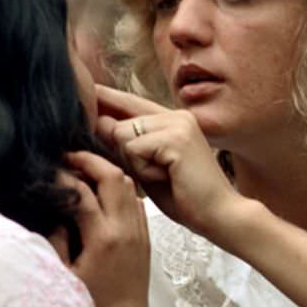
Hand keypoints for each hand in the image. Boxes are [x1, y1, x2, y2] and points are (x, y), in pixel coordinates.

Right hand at [59, 151, 151, 306]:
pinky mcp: (146, 235)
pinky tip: (103, 192)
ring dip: (106, 171)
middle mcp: (125, 229)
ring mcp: (139, 230)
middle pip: (113, 177)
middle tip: (69, 158)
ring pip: (128, 184)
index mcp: (103, 238)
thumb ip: (56, 240)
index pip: (84, 192)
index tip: (49, 173)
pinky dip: (120, 188)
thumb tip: (55, 213)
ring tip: (83, 170)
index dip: (64, 177)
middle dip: (90, 161)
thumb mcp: (65, 274)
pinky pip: (136, 200)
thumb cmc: (93, 303)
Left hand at [96, 85, 242, 242]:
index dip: (106, 99)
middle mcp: (176, 116)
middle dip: (125, 155)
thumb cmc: (187, 198)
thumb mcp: (149, 170)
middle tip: (158, 175)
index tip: (86, 90)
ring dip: (135, 163)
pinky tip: (168, 177)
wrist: (220, 216)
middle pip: (119, 123)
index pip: (130, 103)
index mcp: (172, 121)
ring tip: (164, 176)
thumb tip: (97, 123)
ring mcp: (177, 123)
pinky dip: (144, 169)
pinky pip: (134, 148)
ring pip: (122, 134)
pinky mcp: (175, 137)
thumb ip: (126, 148)